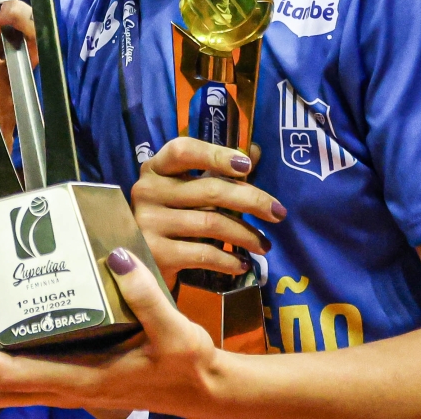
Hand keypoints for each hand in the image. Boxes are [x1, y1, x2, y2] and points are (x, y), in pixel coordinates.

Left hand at [0, 248, 217, 413]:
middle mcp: (65, 390)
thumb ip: (146, 296)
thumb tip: (117, 256)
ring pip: (0, 391)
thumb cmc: (187, 363)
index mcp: (80, 379)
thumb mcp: (175, 330)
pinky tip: (9, 322)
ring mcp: (66, 389)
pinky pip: (20, 378)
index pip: (7, 375)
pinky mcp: (72, 380)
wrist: (202, 391)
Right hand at [131, 138, 284, 280]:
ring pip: (211, 223)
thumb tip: (253, 150)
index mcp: (154, 169)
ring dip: (246, 235)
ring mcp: (148, 222)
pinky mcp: (155, 254)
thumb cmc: (172, 223)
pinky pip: (204, 253)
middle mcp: (147, 191)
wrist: (142, 271)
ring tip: (264, 245)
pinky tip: (241, 263)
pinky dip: (229, 260)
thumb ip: (217, 173)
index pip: (183, 150)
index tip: (247, 165)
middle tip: (278, 213)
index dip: (216, 154)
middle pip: (209, 189)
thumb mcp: (189, 194)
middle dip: (251, 200)